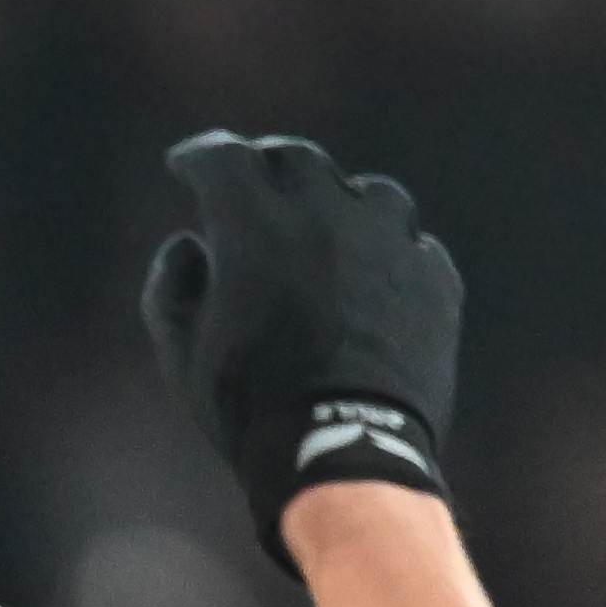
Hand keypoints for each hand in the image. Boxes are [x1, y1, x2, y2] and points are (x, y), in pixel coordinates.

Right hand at [146, 132, 458, 537]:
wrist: (344, 450)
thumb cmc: (248, 407)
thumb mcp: (181, 355)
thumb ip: (172, 287)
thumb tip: (189, 244)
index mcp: (256, 225)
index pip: (223, 159)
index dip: (200, 157)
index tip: (186, 164)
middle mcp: (327, 213)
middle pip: (296, 160)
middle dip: (266, 167)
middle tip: (252, 183)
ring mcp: (389, 241)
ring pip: (365, 194)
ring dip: (337, 205)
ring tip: (325, 232)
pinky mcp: (433, 277)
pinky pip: (408, 246)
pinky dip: (382, 255)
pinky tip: (369, 282)